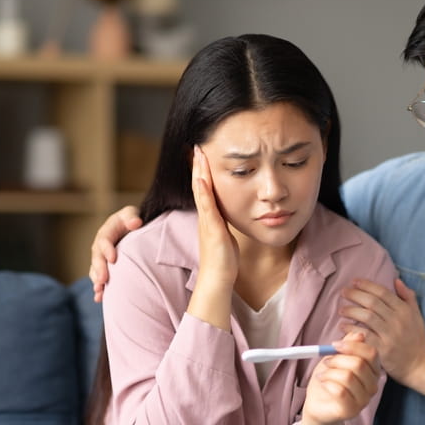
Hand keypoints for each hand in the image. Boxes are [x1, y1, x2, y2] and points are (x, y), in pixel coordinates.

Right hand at [90, 205, 141, 302]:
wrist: (131, 227)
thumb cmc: (132, 220)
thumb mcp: (132, 214)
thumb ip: (132, 217)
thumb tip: (136, 222)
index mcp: (107, 230)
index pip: (104, 239)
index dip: (107, 249)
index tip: (113, 259)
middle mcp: (101, 245)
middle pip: (97, 257)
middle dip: (99, 269)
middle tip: (103, 280)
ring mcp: (101, 257)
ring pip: (95, 269)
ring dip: (97, 280)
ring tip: (99, 290)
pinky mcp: (104, 267)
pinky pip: (99, 277)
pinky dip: (99, 288)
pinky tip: (99, 298)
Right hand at [192, 146, 238, 289]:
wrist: (217, 279)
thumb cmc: (224, 261)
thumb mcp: (225, 236)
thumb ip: (224, 224)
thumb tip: (227, 216)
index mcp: (210, 217)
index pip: (204, 189)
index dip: (203, 171)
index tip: (203, 153)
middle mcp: (205, 217)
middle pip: (200, 185)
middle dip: (199, 165)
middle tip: (197, 145)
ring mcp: (207, 222)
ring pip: (201, 191)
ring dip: (199, 171)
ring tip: (198, 153)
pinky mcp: (212, 229)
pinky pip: (206, 207)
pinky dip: (202, 192)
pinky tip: (202, 178)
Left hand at [295, 332, 381, 424]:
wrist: (318, 404)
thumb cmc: (330, 379)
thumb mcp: (336, 357)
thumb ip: (348, 345)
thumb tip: (360, 334)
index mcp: (373, 370)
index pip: (372, 353)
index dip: (352, 346)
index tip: (334, 345)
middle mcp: (373, 385)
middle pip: (359, 364)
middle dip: (337, 359)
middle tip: (326, 362)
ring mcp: (364, 400)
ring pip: (348, 376)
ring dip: (329, 372)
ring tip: (323, 375)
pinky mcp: (352, 411)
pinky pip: (341, 392)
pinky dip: (328, 383)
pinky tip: (324, 384)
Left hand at [340, 278, 424, 386]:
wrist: (420, 365)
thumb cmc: (417, 339)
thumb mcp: (417, 315)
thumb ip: (408, 297)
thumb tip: (396, 280)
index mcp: (405, 310)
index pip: (383, 292)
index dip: (367, 285)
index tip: (354, 281)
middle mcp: (397, 320)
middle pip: (372, 302)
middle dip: (355, 294)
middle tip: (343, 292)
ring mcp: (390, 335)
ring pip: (366, 317)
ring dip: (351, 311)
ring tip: (341, 309)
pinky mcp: (382, 349)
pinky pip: (363, 335)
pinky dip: (351, 329)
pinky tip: (343, 326)